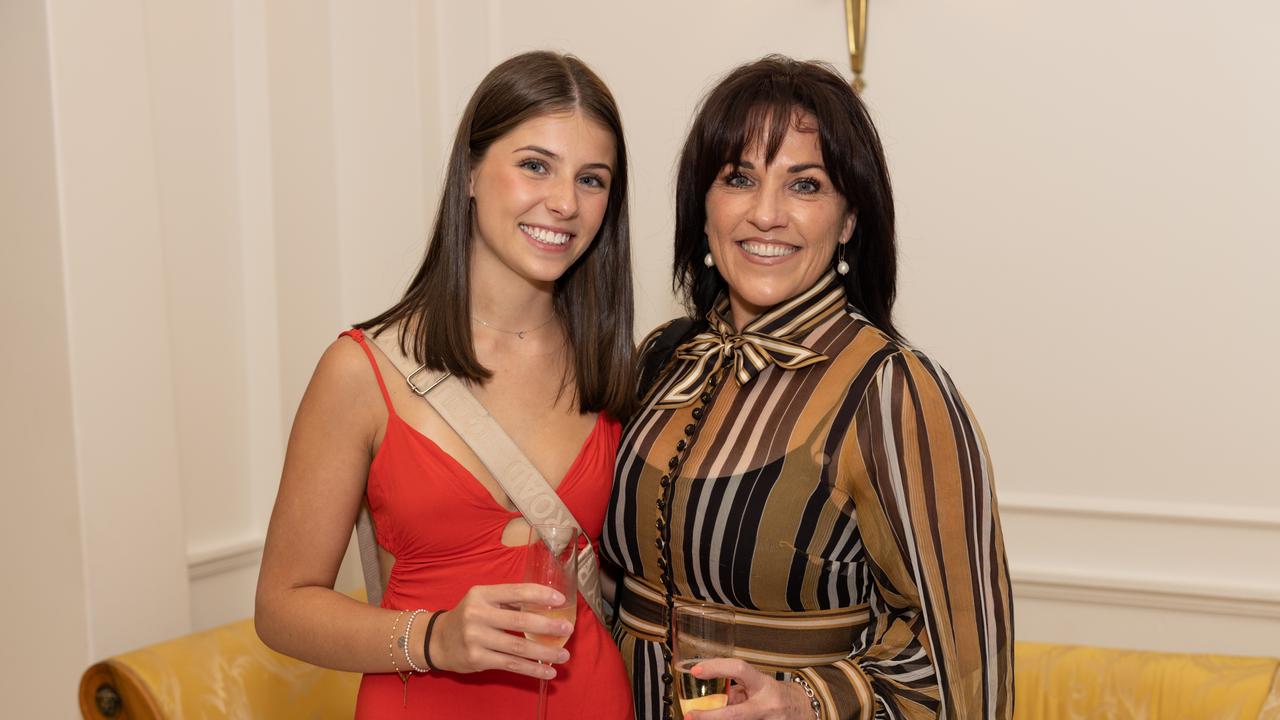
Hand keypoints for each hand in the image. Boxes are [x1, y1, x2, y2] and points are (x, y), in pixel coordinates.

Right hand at [428, 583, 572, 678]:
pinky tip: (547, 671)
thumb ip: (508, 601)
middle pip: (519, 621)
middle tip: (567, 630)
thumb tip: (547, 606)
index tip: (560, 600)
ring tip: (563, 655)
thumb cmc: (469, 617)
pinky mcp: (477, 659)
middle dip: (548, 626)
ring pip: (518, 647)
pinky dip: (532, 669)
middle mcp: (477, 614)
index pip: (516, 592)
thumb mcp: (482, 601)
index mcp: (482, 594)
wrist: (437, 640)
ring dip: (545, 652)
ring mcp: (476, 638)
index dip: (540, 594)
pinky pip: (510, 664)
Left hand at [683, 659, 815, 719]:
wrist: (805, 710)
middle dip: (709, 717)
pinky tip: (722, 717)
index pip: (739, 670)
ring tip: (707, 716)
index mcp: (763, 685)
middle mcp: (767, 705)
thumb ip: (738, 689)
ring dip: (718, 719)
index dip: (716, 668)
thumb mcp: (760, 684)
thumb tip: (714, 697)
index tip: (696, 671)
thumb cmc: (778, 694)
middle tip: (690, 715)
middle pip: (734, 715)